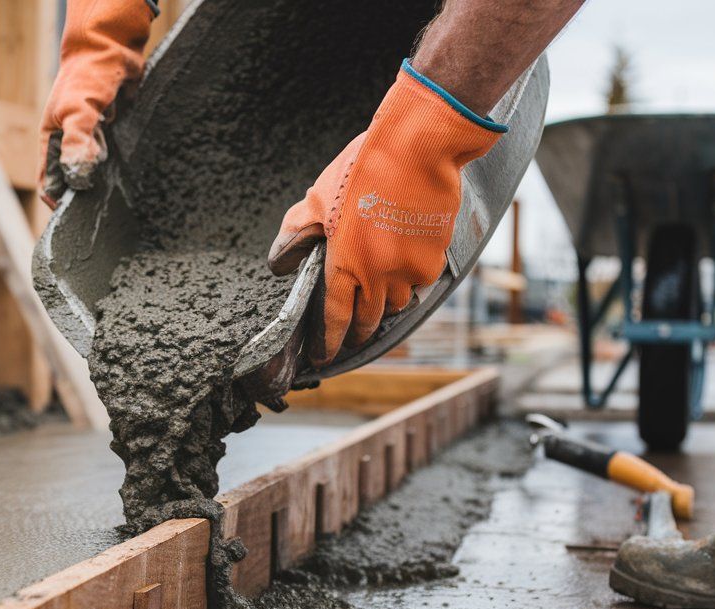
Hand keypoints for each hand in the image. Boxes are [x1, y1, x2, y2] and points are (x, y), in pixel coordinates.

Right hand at [39, 0, 154, 207]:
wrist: (114, 48)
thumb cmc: (88, 76)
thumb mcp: (78, 110)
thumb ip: (77, 143)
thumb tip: (78, 177)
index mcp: (53, 140)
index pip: (50, 183)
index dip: (60, 202)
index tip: (77, 218)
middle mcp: (71, 143)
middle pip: (76, 181)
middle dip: (87, 192)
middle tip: (103, 207)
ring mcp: (93, 140)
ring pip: (98, 172)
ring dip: (107, 176)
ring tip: (116, 178)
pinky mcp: (114, 135)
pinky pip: (117, 159)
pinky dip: (122, 163)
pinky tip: (131, 169)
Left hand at [267, 60, 504, 366]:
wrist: (421, 146)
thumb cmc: (365, 166)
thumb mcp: (319, 197)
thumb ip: (296, 234)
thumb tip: (280, 264)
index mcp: (344, 263)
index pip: (335, 318)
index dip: (329, 342)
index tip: (323, 357)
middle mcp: (377, 276)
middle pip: (367, 321)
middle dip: (357, 333)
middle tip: (351, 338)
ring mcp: (409, 271)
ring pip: (396, 305)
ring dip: (384, 308)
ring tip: (376, 303)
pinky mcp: (434, 260)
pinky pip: (419, 284)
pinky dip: (409, 284)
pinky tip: (402, 274)